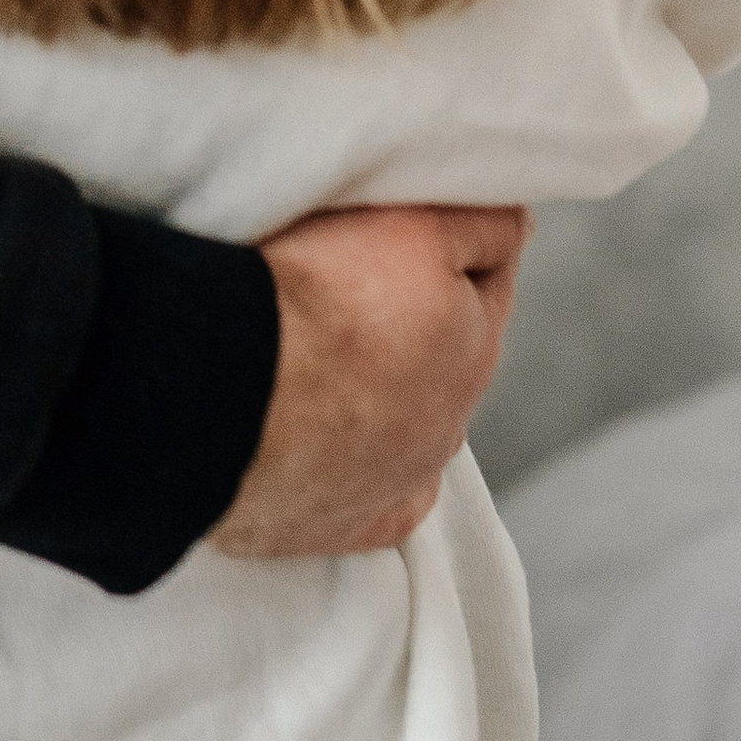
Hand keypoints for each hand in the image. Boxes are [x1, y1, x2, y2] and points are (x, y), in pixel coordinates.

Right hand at [209, 200, 528, 560]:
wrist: (222, 388)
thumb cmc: (310, 294)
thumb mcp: (413, 223)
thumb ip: (479, 222)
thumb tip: (519, 224)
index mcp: (471, 345)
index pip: (487, 275)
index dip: (449, 236)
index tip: (404, 212)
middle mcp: (448, 424)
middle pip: (444, 354)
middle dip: (411, 319)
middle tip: (345, 277)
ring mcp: (396, 483)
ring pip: (408, 428)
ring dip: (378, 393)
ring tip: (314, 356)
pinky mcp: (342, 527)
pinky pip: (372, 502)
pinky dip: (357, 472)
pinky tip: (329, 446)